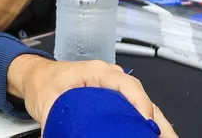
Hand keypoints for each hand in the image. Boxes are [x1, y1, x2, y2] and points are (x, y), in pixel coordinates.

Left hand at [8, 55, 177, 136]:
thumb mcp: (46, 102)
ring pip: (141, 103)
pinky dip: (147, 122)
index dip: (138, 100)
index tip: (145, 119)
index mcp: (94, 71)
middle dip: (156, 118)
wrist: (34, 75)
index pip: (123, 82)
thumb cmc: (41, 82)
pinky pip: (135, 108)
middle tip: (167, 137)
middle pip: (139, 95)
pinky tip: (154, 135)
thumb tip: (56, 136)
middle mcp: (108, 76)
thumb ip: (55, 121)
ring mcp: (113, 86)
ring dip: (156, 122)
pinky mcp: (113, 97)